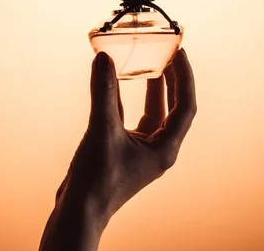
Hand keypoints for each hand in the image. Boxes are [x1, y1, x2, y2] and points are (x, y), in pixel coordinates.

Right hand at [55, 48, 196, 223]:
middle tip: (169, 54)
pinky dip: (128, 99)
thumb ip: (104, 92)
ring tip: (151, 63)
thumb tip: (104, 59)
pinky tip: (119, 84)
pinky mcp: (125, 150)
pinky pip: (133, 118)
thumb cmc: (97, 179)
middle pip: (174, 107)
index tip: (179, 53)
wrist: (78, 211)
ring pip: (154, 112)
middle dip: (173, 80)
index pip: (185, 106)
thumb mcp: (102, 129)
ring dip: (153, 88)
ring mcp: (142, 150)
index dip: (185, 77)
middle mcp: (158, 149)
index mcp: (165, 148)